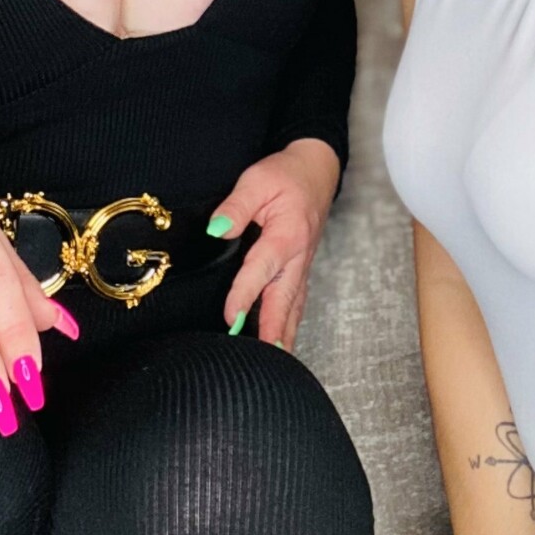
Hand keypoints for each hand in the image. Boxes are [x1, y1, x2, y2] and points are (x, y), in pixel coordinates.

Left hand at [208, 138, 339, 349]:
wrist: (316, 171)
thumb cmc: (286, 175)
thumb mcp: (257, 180)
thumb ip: (236, 206)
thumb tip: (218, 229)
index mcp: (287, 234)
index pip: (262, 269)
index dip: (245, 294)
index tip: (231, 317)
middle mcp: (298, 256)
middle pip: (284, 299)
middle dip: (272, 331)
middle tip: (261, 360)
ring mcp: (302, 264)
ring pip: (293, 306)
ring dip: (284, 334)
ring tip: (274, 363)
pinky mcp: (301, 268)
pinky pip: (296, 300)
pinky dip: (289, 323)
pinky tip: (281, 339)